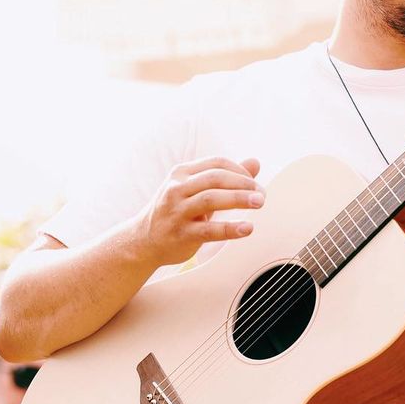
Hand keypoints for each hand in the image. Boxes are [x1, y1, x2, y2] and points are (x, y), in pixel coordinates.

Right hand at [142, 156, 263, 264]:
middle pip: (215, 178)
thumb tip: (255, 163)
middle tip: (261, 194)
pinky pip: (209, 230)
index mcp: (181, 173)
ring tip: (259, 203)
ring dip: (238, 199)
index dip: (239, 171)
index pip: (216, 163)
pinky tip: (247, 228)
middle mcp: (177, 189)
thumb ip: (226, 177)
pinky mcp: (181, 234)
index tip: (254, 183)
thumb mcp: (196, 190)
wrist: (143, 240)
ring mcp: (177, 211)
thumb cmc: (175, 212)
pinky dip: (230, 228)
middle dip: (243, 184)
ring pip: (211, 199)